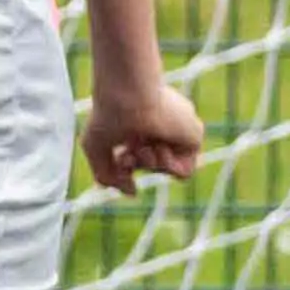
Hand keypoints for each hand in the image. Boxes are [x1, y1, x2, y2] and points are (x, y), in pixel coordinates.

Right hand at [81, 78, 204, 196]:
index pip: (136, 158)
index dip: (126, 165)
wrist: (129, 97)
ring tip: (145, 146)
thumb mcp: (95, 148)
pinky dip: (169, 167)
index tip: (119, 157)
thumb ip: (108, 176)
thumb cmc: (109, 115)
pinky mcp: (194, 135)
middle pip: (151, 165)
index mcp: (139, 125)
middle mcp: (160, 127)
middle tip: (128, 155)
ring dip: (151, 164)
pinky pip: (185, 172)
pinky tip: (160, 147)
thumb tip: (134, 192)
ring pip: (167, 168)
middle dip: (137, 164)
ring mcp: (177, 131)